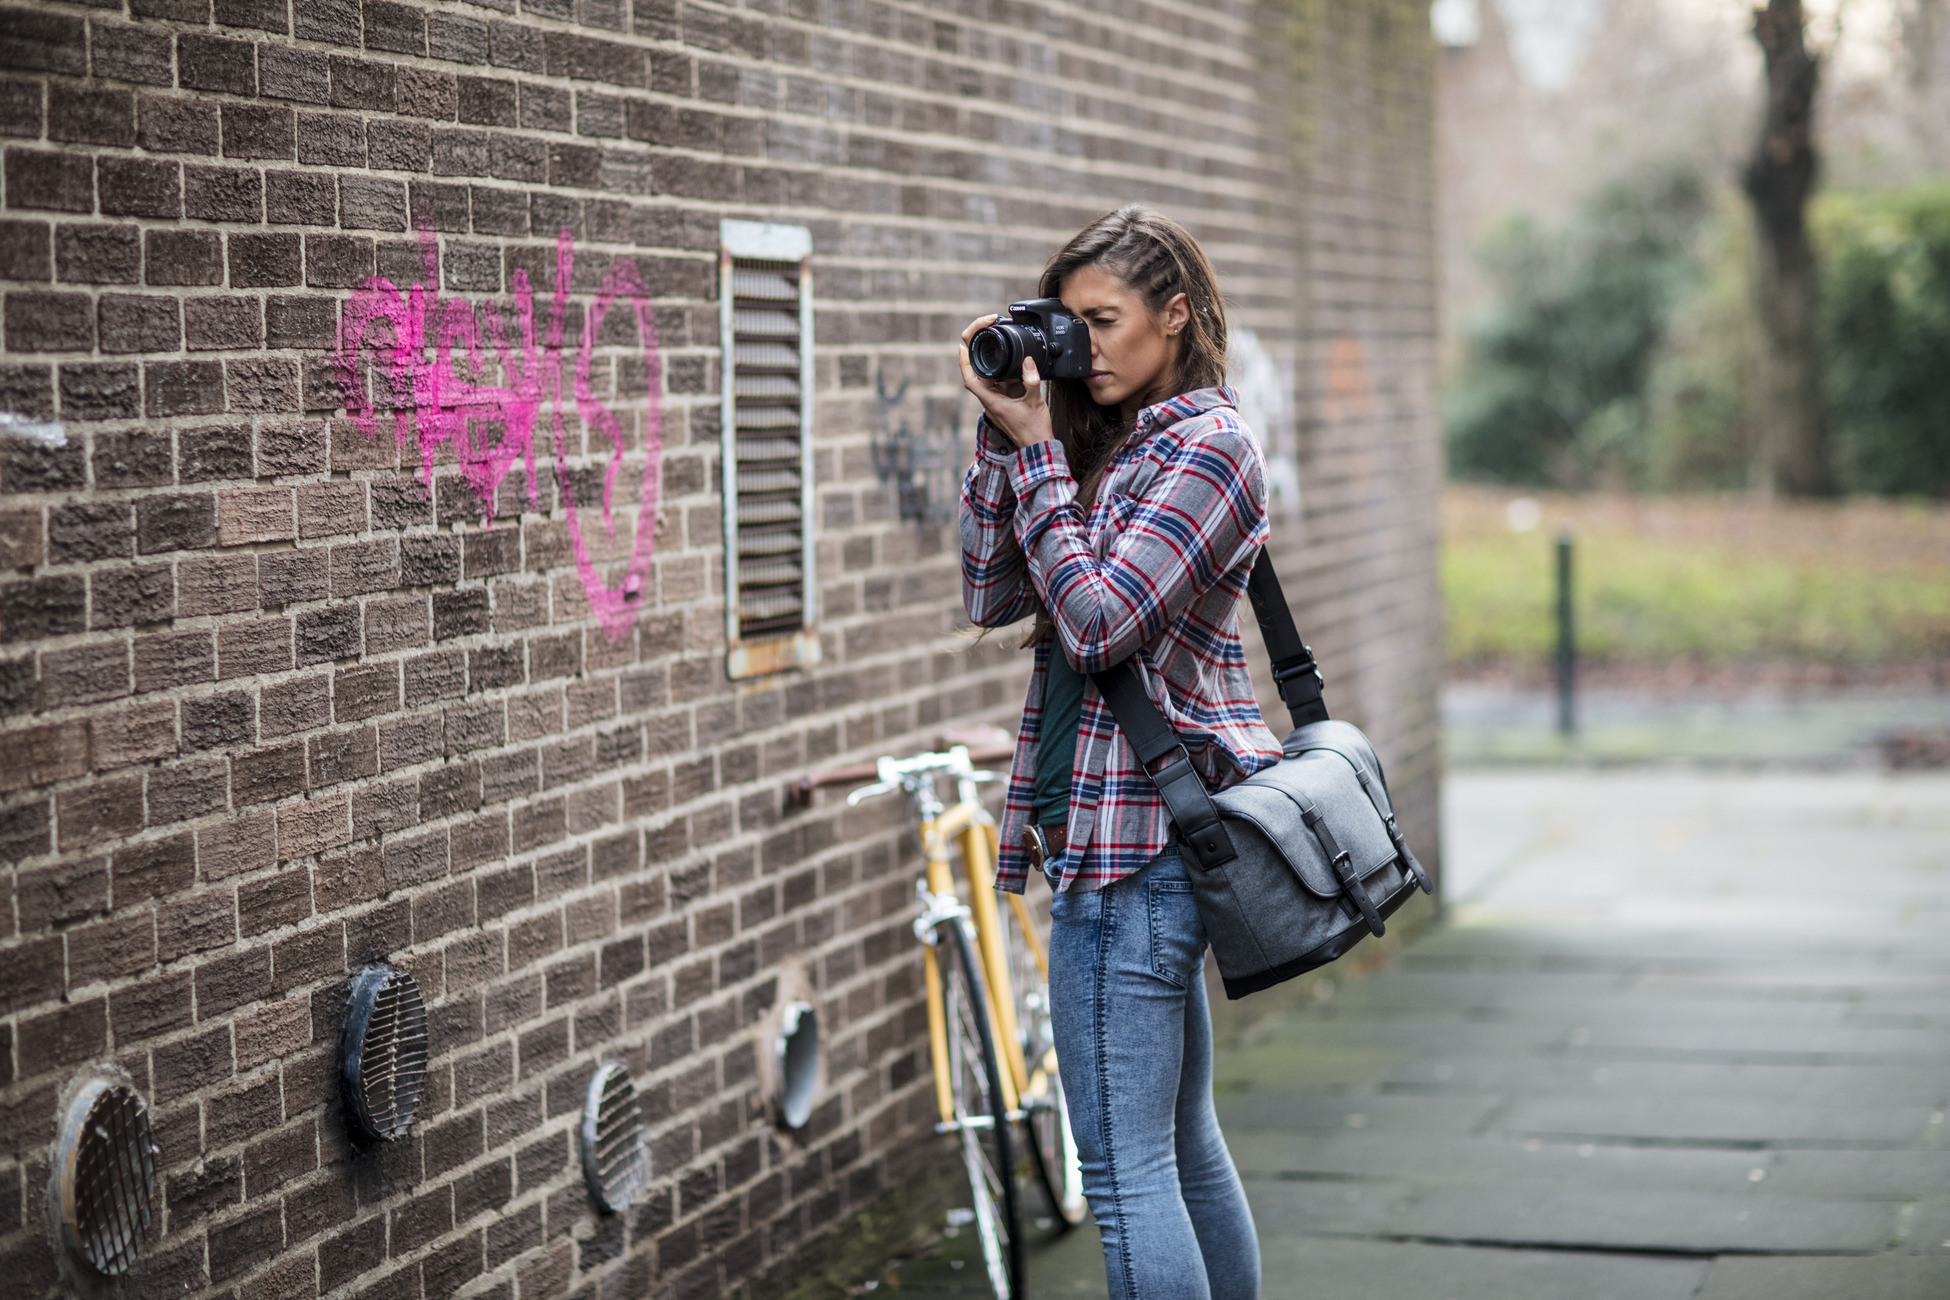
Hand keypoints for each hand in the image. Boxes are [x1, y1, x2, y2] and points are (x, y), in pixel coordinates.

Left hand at [958, 314, 1052, 448]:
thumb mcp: (1035, 401)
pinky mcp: (1003, 404)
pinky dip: (1004, 374)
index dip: (963, 362)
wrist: (1038, 446)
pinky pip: (999, 385)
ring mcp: (996, 404)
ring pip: (989, 379)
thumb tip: (1028, 361)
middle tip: (985, 336)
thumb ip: (1032, 380)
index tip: (962, 347)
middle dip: (979, 355)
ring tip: (1001, 349)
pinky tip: (1013, 367)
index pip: (970, 379)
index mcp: (992, 402)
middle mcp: (990, 402)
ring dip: (995, 364)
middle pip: (977, 375)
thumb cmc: (1034, 429)